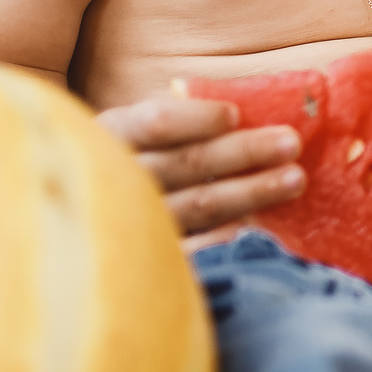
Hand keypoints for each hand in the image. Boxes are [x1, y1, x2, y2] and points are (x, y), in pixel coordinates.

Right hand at [97, 94, 304, 250]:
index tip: (235, 115)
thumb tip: (241, 112)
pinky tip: (253, 230)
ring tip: (294, 179)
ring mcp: (129, 222)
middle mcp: (115, 177)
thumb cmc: (131, 157)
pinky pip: (189, 251)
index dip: (197, 119)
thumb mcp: (136, 128)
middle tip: (291, 143)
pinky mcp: (144, 259)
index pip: (156, 122)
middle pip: (187, 163)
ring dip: (251, 191)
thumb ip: (179, 119)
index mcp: (111, 132)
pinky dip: (220, 240)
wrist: (76, 224)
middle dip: (244, 151)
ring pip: (198, 205)